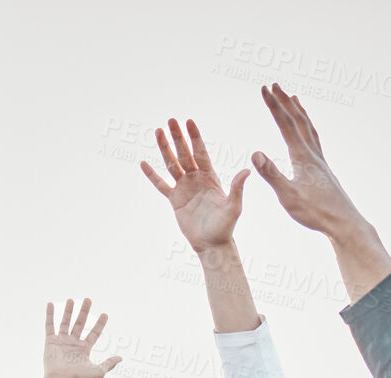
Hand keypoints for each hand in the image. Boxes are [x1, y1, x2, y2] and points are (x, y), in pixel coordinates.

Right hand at [43, 299, 120, 377]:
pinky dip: (49, 315)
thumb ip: (109, 363)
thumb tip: (121, 358)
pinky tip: (50, 304)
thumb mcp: (98, 371)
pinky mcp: (50, 342)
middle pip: (80, 324)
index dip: (99, 324)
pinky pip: (49, 326)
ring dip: (68, 311)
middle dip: (84, 312)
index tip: (105, 314)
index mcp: (84, 349)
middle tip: (88, 300)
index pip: (94, 333)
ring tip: (71, 300)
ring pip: (65, 322)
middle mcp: (73, 344)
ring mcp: (61, 342)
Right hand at [141, 118, 250, 253]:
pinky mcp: (175, 200)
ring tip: (158, 132)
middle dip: (178, 137)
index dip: (194, 137)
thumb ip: (237, 188)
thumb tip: (246, 171)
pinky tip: (143, 163)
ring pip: (171, 164)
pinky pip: (161, 185)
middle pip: (184, 153)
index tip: (189, 121)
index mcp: (210, 177)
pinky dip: (152, 175)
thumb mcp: (234, 206)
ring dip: (165, 149)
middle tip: (170, 120)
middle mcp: (196, 179)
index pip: (200, 152)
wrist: (212, 243)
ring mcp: (184, 188)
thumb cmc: (225, 226)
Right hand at [252, 84, 369, 242]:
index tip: (263, 89)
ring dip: (299, 111)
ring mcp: (320, 160)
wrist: (342, 222)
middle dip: (284, 101)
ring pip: (309, 128)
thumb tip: (254, 153)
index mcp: (302, 156)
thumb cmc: (315, 212)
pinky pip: (315, 140)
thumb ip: (271, 174)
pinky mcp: (324, 169)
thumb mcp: (288, 195)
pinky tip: (306, 134)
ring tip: (294, 98)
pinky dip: (309, 129)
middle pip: (298, 120)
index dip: (273, 105)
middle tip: (274, 85)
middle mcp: (313, 153)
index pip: (285, 124)